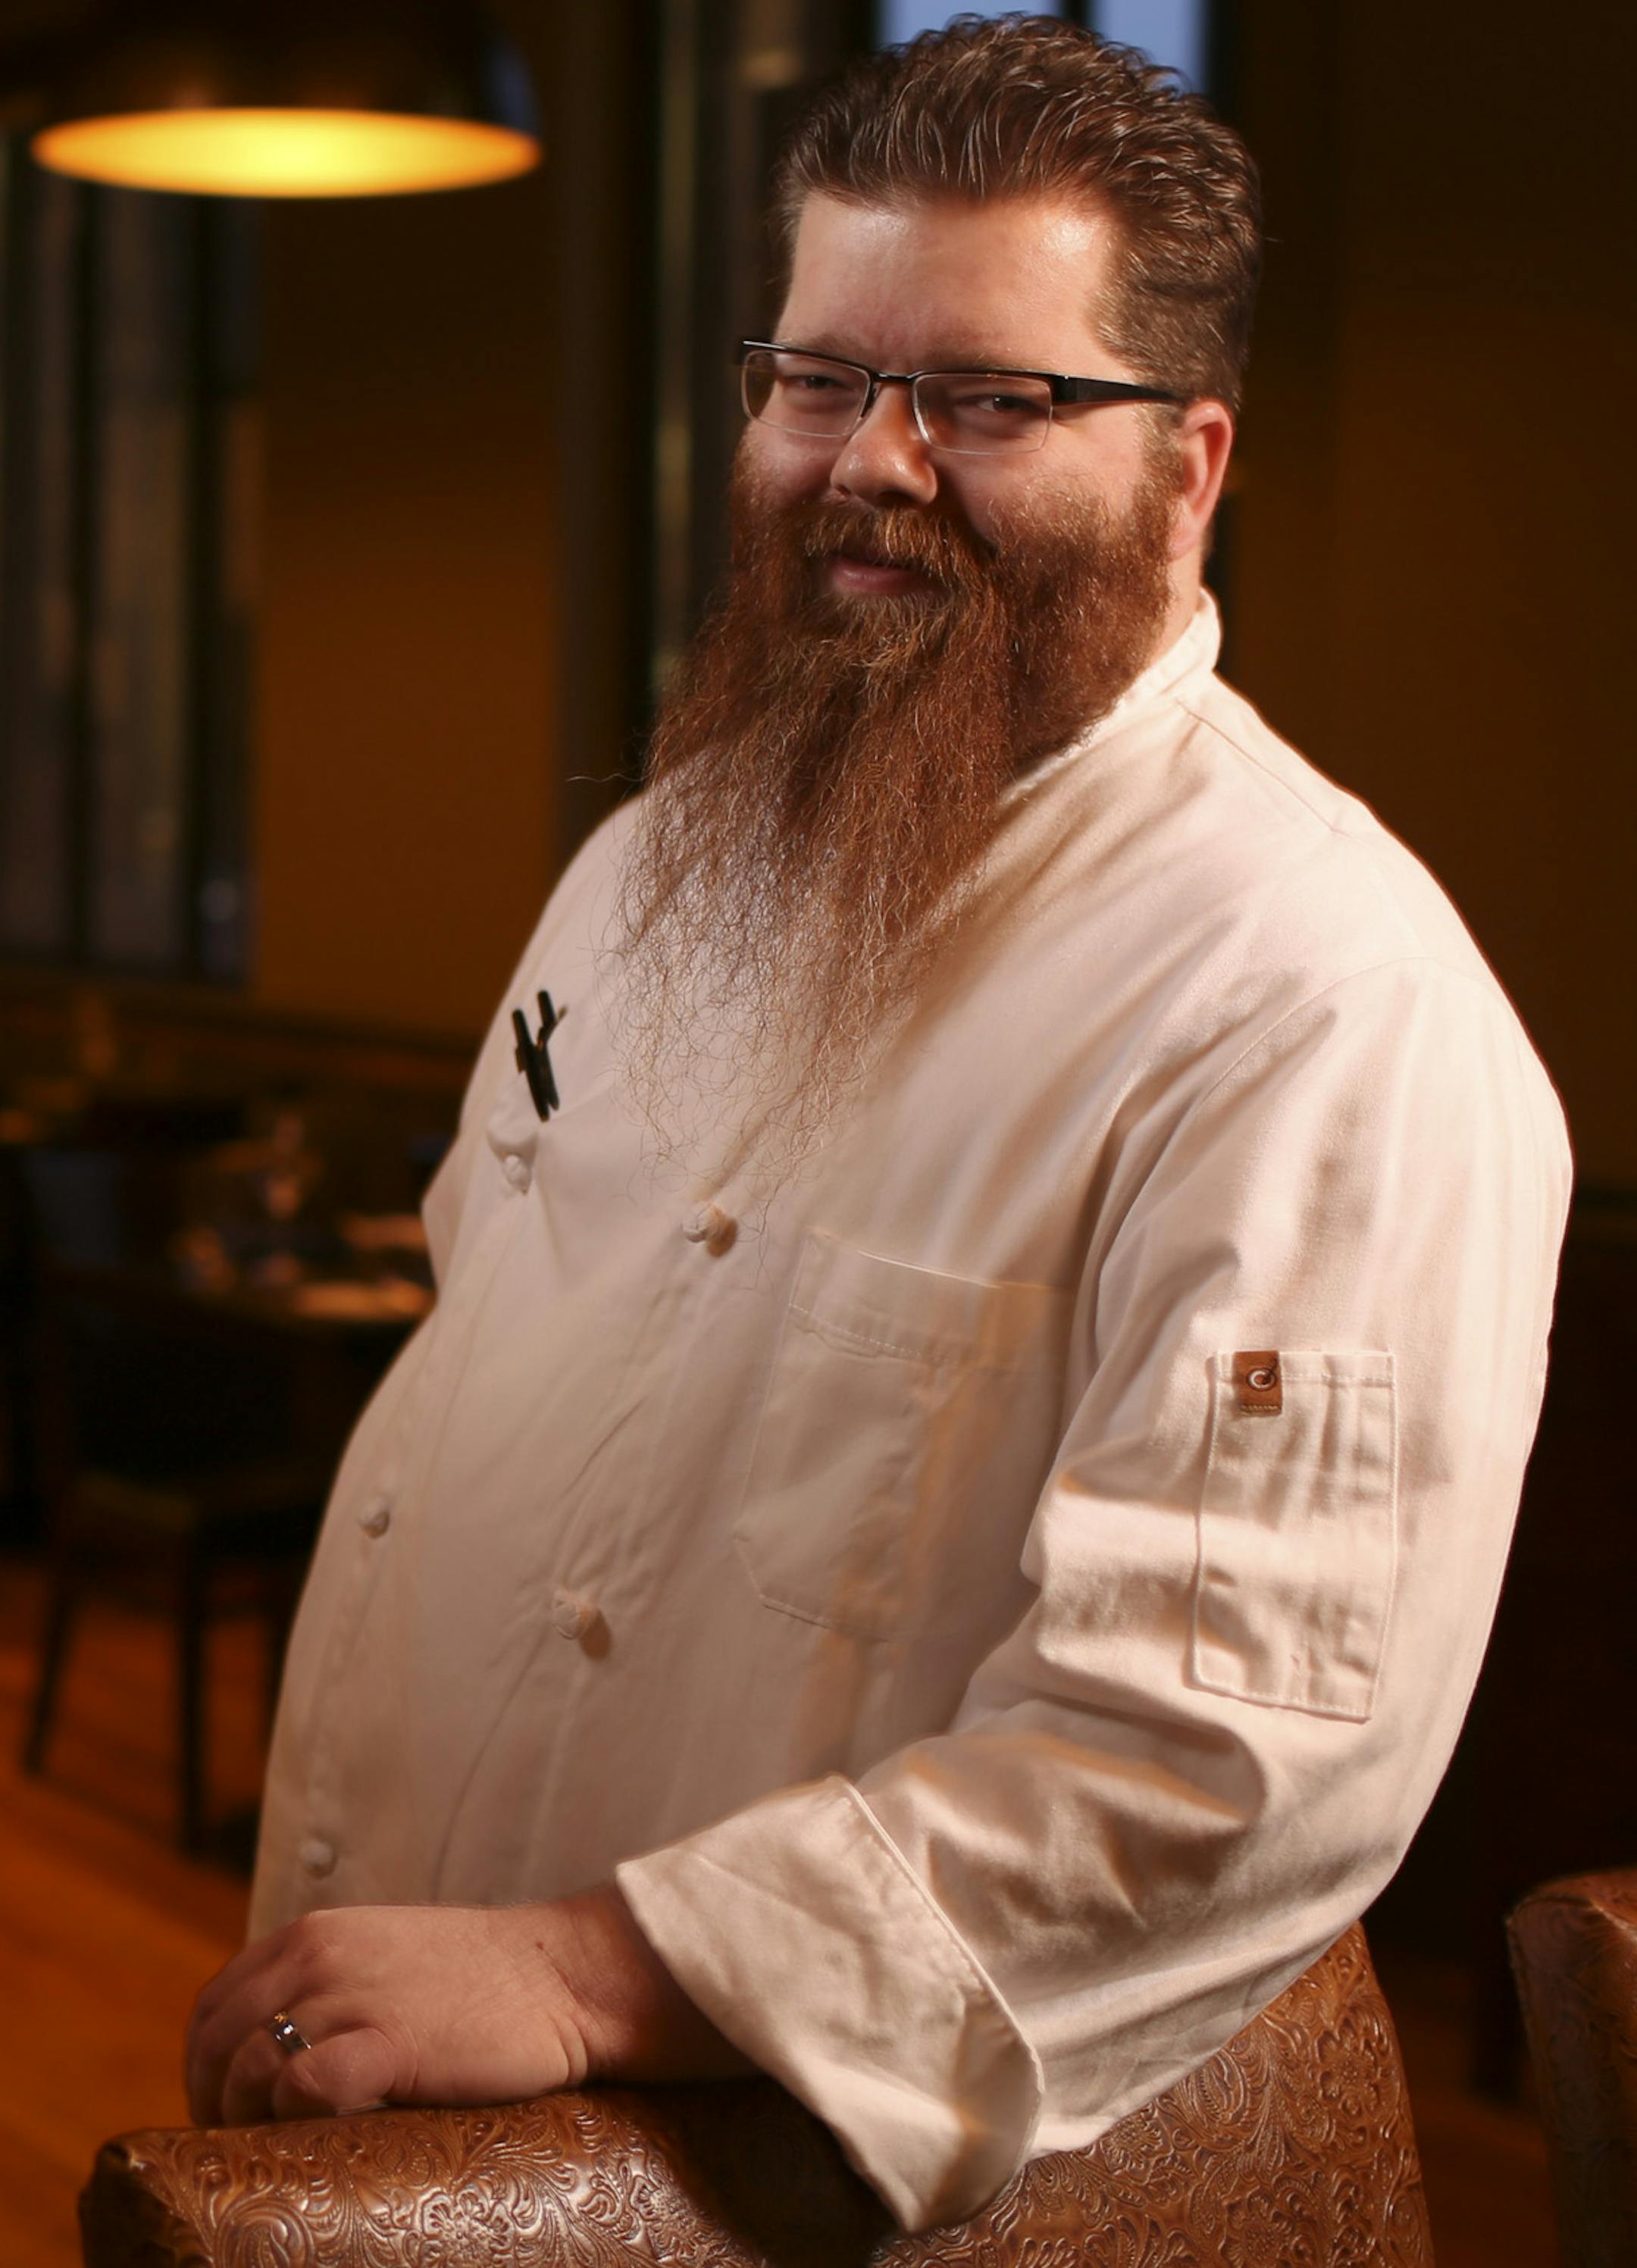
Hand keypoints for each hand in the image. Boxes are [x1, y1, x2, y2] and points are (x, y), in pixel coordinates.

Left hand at [185, 1886, 745, 2125]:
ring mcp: (353, 1994)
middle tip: (242, 2149)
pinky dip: (295, 2115)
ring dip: (250, 2120)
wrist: (566, 1975)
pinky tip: (324, 2130)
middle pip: (216, 2042)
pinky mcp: (390, 2040)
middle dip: (213, 2105)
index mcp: (314, 1932)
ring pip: (249, 2066)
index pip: (213, 2005)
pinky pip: (302, 2084)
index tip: (222, 2115)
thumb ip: (323, 1985)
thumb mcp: (382, 1957)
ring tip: (282, 2148)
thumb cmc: (482, 1981)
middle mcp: (321, 1954)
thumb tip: (266, 2054)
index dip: (201, 2069)